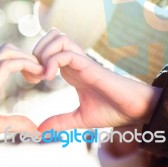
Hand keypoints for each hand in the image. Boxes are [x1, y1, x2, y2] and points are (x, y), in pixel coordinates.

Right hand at [0, 44, 43, 150]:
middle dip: (28, 56)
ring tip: (41, 73)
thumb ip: (14, 122)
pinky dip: (26, 64)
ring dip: (29, 58)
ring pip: (8, 51)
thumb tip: (33, 128)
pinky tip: (36, 75)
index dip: (23, 62)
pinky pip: (8, 64)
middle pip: (7, 49)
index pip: (4, 57)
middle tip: (41, 74)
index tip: (35, 77)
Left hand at [33, 29, 161, 131]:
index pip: (48, 50)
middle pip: (51, 36)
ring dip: (44, 53)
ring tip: (42, 75)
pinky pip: (66, 52)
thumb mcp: (80, 118)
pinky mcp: (90, 65)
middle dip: (36, 52)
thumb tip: (41, 130)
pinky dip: (52, 62)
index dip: (34, 60)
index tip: (31, 80)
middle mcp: (75, 61)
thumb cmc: (113, 110)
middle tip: (34, 74)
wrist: (136, 110)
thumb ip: (60, 122)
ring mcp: (83, 61)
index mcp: (71, 70)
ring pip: (58, 37)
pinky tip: (50, 78)